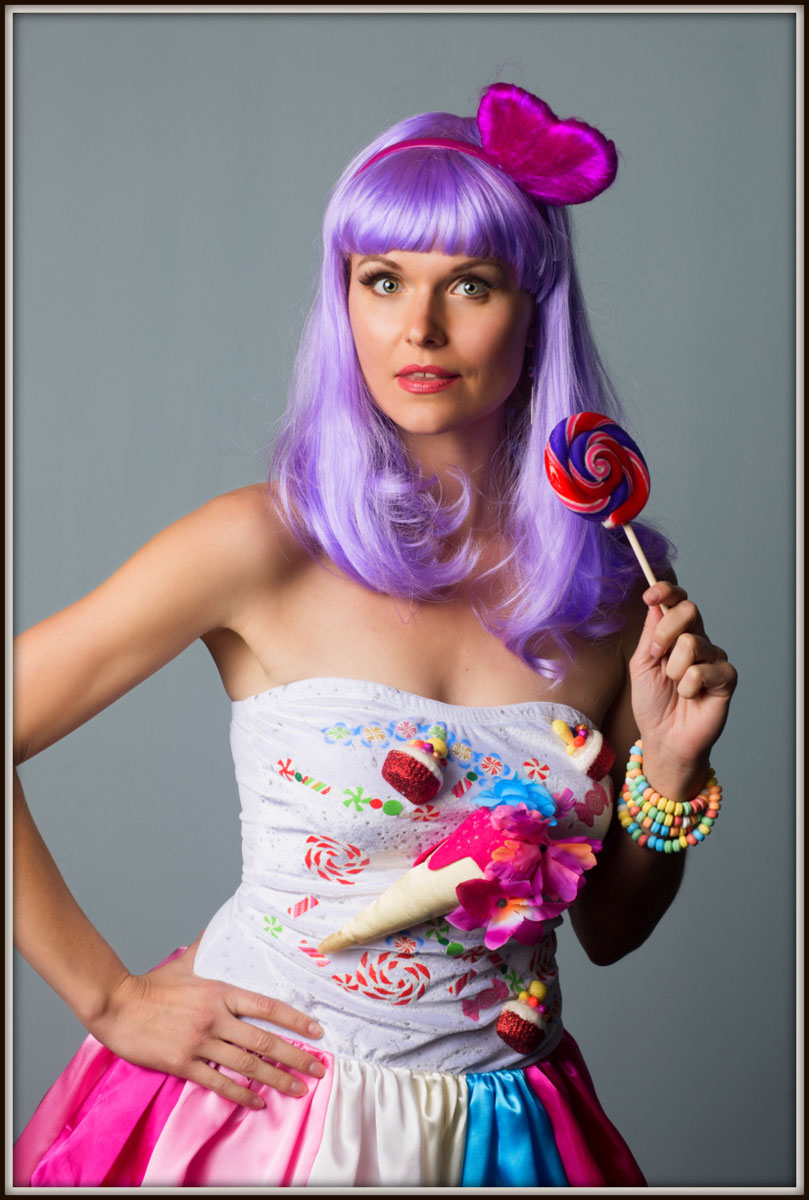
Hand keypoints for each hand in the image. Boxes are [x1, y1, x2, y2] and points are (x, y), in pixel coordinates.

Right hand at [87, 937, 325, 1107]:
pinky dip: (242, 1094)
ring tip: (298, 1089)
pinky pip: (218, 1082)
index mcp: (220, 991)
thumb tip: (217, 927)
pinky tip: (258, 1102)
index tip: (316, 1031)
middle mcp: (215, 1018)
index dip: (295, 1020)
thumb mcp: (185, 962)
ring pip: (247, 1065)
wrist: (116, 1004)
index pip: (267, 1007)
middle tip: (318, 1069)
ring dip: (277, 1079)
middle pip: (264, 1041)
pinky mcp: (183, 1063)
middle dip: (296, 1057)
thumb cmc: (150, 985)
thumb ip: (206, 948)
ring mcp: (200, 1042)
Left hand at [628, 581, 736, 798]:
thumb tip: (655, 601)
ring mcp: (714, 658)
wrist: (663, 737)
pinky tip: (690, 697)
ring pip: (693, 643)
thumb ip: (650, 633)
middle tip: (657, 655)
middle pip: (690, 610)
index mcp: (676, 634)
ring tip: (675, 687)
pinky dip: (688, 687)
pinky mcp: (726, 678)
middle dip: (665, 631)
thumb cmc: (652, 703)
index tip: (650, 595)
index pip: (678, 601)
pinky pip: (703, 670)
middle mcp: (698, 641)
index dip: (667, 591)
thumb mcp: (642, 664)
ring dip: (673, 669)